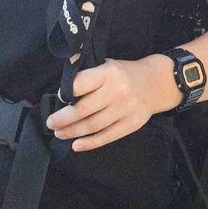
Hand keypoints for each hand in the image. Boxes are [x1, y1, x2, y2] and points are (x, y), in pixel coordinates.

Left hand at [45, 56, 176, 152]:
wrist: (156, 83)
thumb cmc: (124, 74)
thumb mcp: (107, 64)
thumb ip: (86, 71)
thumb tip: (64, 77)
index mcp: (108, 73)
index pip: (80, 84)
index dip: (66, 93)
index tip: (58, 98)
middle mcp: (116, 91)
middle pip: (83, 109)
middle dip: (63, 118)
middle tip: (51, 123)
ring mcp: (124, 109)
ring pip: (92, 125)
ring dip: (72, 131)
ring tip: (59, 133)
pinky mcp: (131, 125)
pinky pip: (107, 136)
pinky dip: (90, 143)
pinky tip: (76, 145)